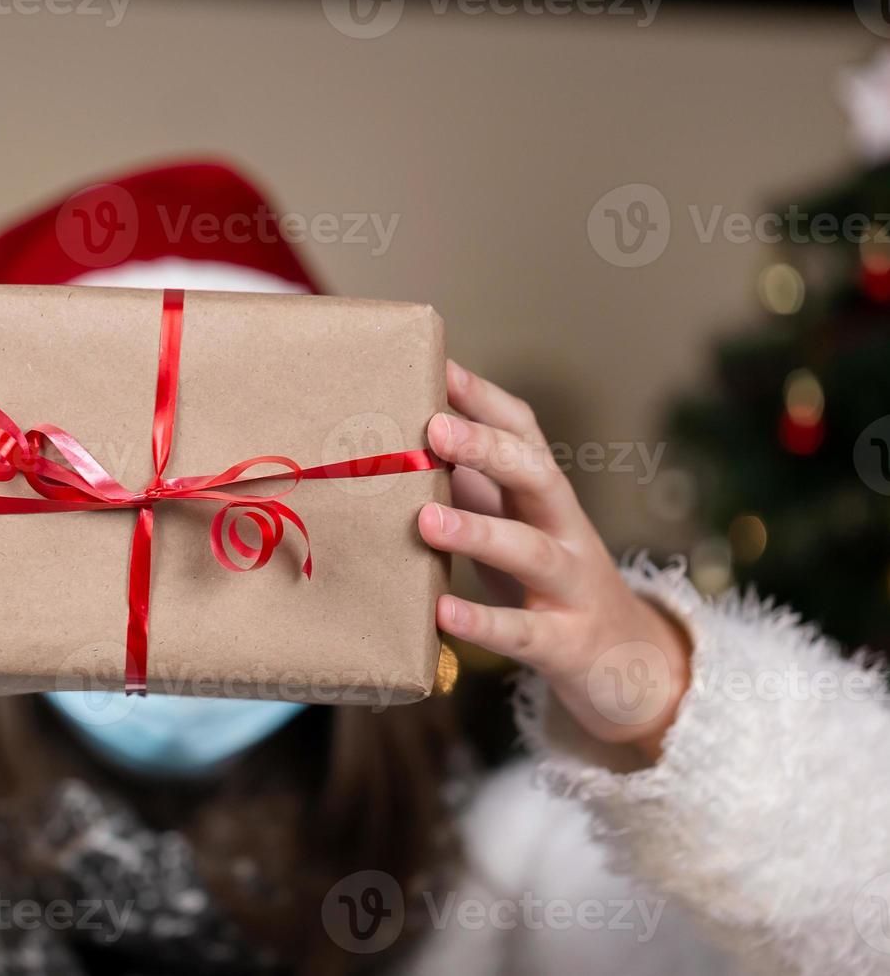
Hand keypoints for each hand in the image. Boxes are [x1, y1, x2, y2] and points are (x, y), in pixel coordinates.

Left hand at [418, 360, 690, 758]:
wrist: (628, 664)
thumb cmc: (547, 581)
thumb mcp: (514, 525)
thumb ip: (470, 488)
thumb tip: (405, 443)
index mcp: (546, 497)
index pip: (524, 433)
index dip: (484, 399)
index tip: (439, 368)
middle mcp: (566, 531)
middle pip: (537, 476)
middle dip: (488, 448)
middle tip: (434, 429)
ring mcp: (571, 587)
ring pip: (532, 551)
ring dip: (478, 532)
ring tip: (424, 521)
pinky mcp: (565, 643)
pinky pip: (523, 633)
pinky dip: (483, 623)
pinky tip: (442, 614)